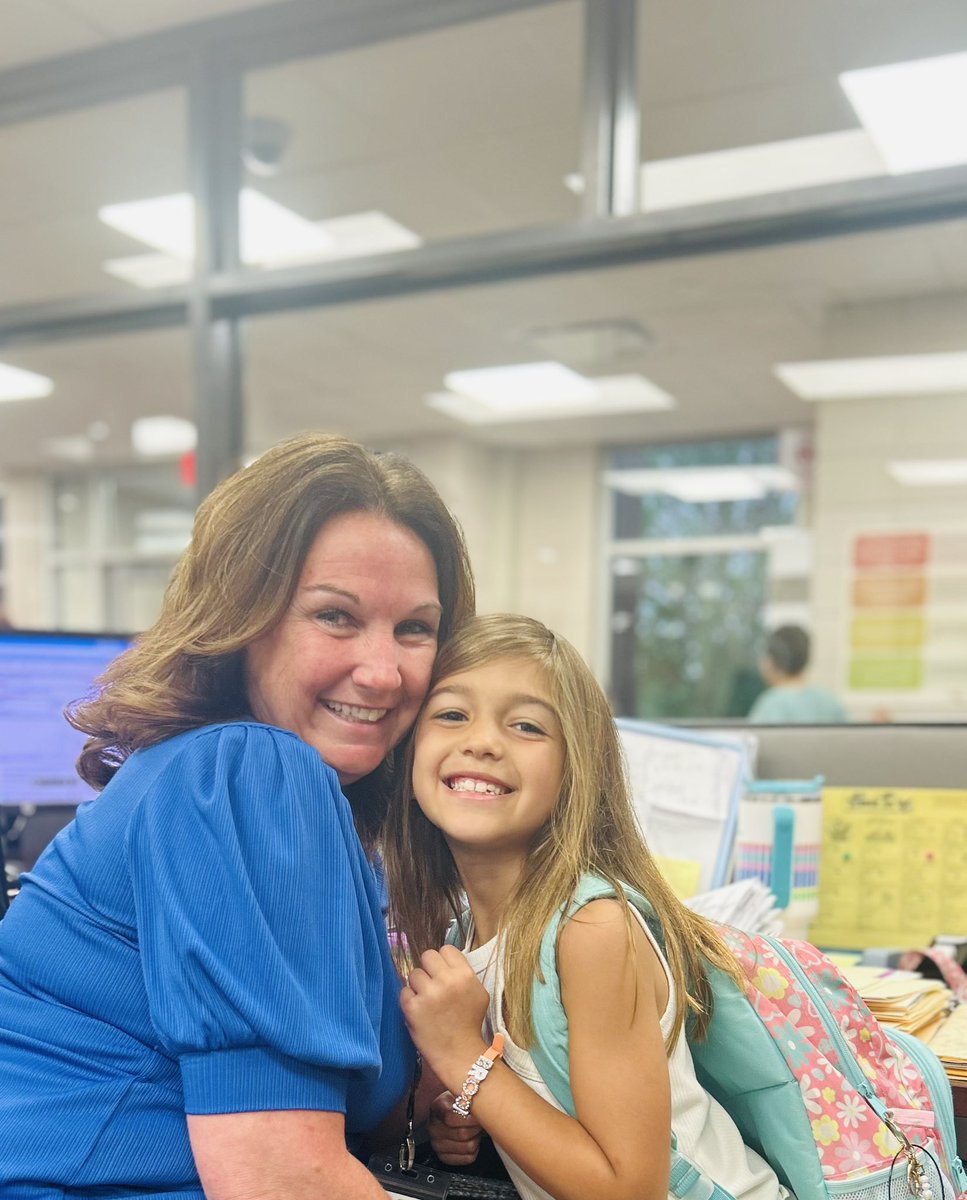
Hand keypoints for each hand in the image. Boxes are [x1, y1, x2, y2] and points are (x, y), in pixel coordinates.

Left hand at [400, 945, 488, 1084]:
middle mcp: (446, 981)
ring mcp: (428, 994)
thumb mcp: (478, 993)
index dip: (443, 961)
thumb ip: (464, 973)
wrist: (460, 1054)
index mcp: (465, 975)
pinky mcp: (413, 1008)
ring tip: (426, 1000)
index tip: (443, 972)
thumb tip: (446, 960)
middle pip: (427, 956)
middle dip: (428, 969)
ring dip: (418, 986)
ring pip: (414, 974)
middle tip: (432, 984)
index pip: (446, 949)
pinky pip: (404, 992)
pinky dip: (409, 1001)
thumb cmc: (469, 1023)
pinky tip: (419, 1011)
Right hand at [428, 1090, 482, 1166]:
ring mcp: (437, 1144)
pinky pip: (468, 1158)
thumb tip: (482, 1104)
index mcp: (436, 1108)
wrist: (454, 1111)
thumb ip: (469, 1098)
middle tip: (480, 1121)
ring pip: (468, 1147)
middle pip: (462, 1134)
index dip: (469, 1118)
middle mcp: (433, 1127)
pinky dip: (475, 1149)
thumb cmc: (461, 1101)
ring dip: (476, 1138)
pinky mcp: (445, 1157)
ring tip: (475, 1129)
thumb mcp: (462, 1093)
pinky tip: (471, 1139)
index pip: (451, 1117)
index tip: (479, 1115)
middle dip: (476, 1128)